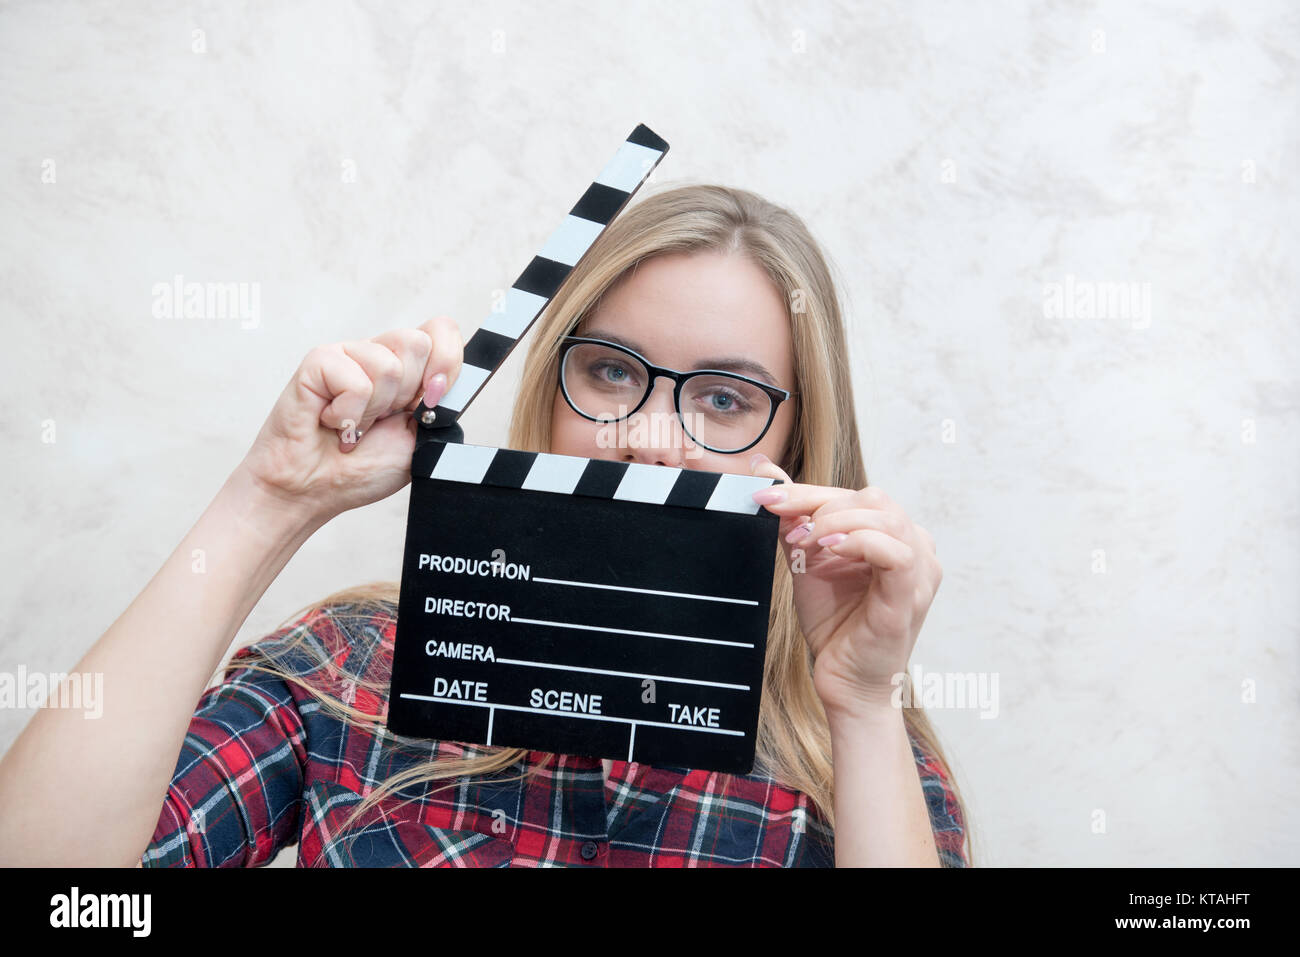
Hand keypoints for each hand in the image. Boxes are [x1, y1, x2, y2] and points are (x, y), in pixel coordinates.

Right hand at [238, 316, 462, 524]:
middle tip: (379, 420)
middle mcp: (378, 354)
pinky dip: (348, 415)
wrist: (313, 490)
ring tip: (352, 426)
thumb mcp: (420, 441)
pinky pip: (355, 381)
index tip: (433, 399)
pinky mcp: (319, 362)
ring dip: (373, 411)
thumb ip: (442, 408)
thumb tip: (450, 381)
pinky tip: (331, 424)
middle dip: (406, 395)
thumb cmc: (360, 468)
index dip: (447, 360)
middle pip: (417, 342)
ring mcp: (348, 355)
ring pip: (388, 365)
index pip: (441, 330)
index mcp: (407, 369)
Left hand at [749, 453, 941, 718]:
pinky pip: (894, 551)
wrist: (845, 682)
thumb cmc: (835, 625)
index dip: (808, 491)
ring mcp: (919, 571)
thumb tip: (765, 475)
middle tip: (787, 526)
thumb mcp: (808, 562)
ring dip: (836, 521)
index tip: (764, 495)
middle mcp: (916, 547)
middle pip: (872, 498)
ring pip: (885, 516)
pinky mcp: (910, 595)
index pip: (856, 495)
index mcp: (896, 535)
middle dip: (820, 503)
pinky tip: (828, 549)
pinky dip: (858, 541)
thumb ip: (795, 520)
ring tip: (804, 540)